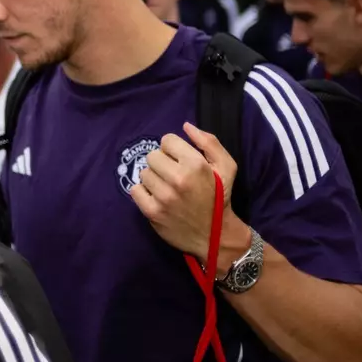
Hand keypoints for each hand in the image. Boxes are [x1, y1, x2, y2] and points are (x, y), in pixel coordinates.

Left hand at [130, 123, 245, 262]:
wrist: (215, 235)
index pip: (167, 140)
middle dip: (162, 163)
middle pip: (152, 155)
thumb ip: (209, 142)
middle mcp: (178, 179)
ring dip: (153, 179)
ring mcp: (164, 196)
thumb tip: (185, 126)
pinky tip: (157, 198)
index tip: (180, 161)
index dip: (173, 149)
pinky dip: (143, 193)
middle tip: (173, 175)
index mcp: (195, 164)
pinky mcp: (152, 212)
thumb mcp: (227, 167)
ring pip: (143, 173)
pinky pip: (135, 190)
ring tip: (167, 188)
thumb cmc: (220, 197)